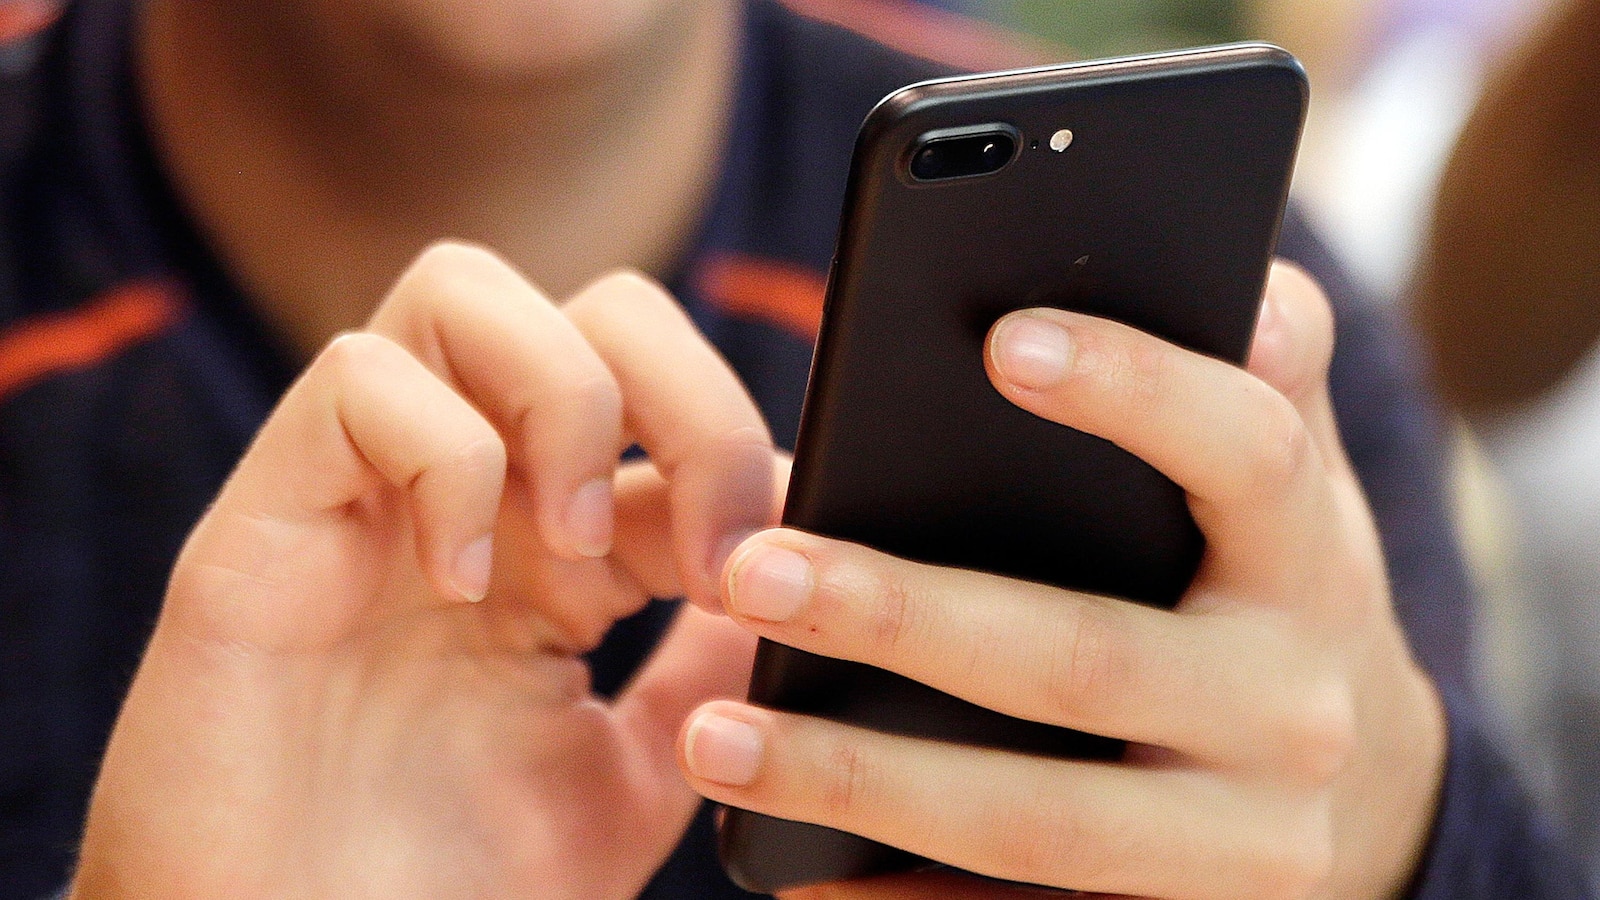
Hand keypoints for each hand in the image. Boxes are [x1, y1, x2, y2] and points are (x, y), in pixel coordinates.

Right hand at [72, 244, 781, 898]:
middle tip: (708, 541)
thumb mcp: (631, 775)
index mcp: (555, 547)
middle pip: (594, 307)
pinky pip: (357, 382)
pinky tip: (462, 584)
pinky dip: (445, 457)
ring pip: (465, 291)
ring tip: (579, 549)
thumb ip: (705, 668)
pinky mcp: (265, 521)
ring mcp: (365, 497)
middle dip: (688, 394)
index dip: (745, 457)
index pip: (669, 407)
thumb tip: (798, 566)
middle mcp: (468, 496)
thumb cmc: (449, 894)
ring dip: (565, 400)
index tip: (783, 566)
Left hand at [679, 263, 1446, 899]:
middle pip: (1084, 660)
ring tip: (714, 738)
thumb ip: (1260, 374)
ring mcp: (1241, 840)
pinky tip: (788, 870)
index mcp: (1310, 556)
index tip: (1000, 340)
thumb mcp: (1290, 481)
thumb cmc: (1280, 586)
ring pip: (1035, 818)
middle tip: (752, 572)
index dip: (1136, 392)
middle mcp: (1292, 707)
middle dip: (906, 618)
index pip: (1244, 453)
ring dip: (862, 778)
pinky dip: (900, 899)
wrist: (1369, 790)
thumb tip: (1236, 274)